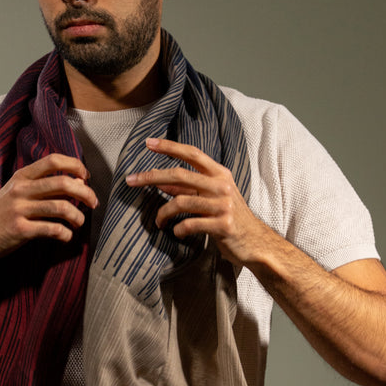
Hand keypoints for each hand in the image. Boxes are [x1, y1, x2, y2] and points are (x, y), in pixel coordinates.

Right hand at [0, 153, 97, 258]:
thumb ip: (44, 187)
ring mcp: (19, 210)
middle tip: (93, 203)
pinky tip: (66, 237)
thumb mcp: (17, 193)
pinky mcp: (20, 230)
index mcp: (22, 176)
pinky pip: (52, 230)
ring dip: (78, 216)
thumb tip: (80, 182)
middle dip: (86, 193)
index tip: (86, 178)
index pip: (54, 161)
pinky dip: (65, 234)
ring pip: (61, 207)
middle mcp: (21, 189)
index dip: (75, 166)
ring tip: (79, 223)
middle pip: (63, 183)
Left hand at [125, 137, 272, 265]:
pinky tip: (176, 232)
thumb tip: (160, 181)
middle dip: (151, 176)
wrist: (254, 242)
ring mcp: (223, 205)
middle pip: (180, 175)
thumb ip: (187, 189)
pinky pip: (190, 224)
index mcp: (220, 174)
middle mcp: (222, 185)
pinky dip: (178, 229)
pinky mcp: (223, 225)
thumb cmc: (229, 217)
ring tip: (158, 222)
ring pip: (181, 202)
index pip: (192, 154)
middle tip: (131, 180)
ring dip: (163, 213)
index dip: (169, 147)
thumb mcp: (210, 198)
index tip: (148, 143)